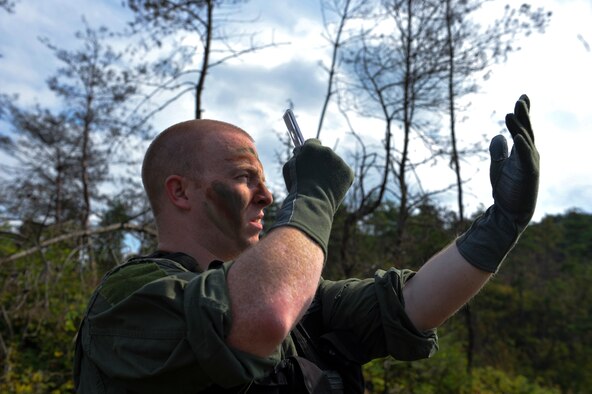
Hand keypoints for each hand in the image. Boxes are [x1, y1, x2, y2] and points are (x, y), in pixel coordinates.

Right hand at [270, 139, 353, 256]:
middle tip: (315, 175)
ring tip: (322, 185)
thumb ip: (296, 157)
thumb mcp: (288, 168)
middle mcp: (327, 150)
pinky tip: (331, 188)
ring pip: (334, 164)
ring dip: (330, 171)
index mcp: (311, 147)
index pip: (313, 142)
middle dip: (321, 161)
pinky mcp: (348, 172)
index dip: (311, 151)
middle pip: (325, 153)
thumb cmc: (297, 187)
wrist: (312, 202)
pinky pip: (343, 174)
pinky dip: (338, 180)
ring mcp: (339, 161)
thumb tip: (300, 152)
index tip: (310, 157)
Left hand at [457, 94, 539, 272]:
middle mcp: (530, 155)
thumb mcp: (498, 166)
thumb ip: (498, 150)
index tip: (522, 97)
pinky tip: (517, 136)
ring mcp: (530, 164)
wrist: (509, 213)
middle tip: (520, 98)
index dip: (523, 113)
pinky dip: (522, 147)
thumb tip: (498, 135)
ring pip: (527, 141)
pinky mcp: (528, 175)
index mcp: (523, 152)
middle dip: (523, 114)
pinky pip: (526, 158)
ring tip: (512, 112)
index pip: (523, 128)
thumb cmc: (506, 189)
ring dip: (520, 126)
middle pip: (527, 130)